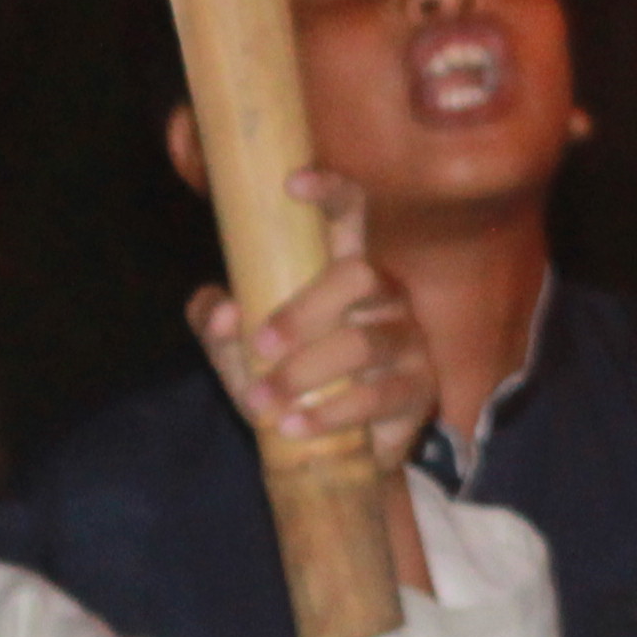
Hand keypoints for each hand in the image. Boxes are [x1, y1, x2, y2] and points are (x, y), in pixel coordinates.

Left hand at [189, 172, 436, 474]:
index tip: (292, 182)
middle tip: (261, 344)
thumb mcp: (241, 352)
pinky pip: (376, 396)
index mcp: (344, 271)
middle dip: (305, 309)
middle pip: (359, 276)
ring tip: (260, 403)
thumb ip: (218, 324)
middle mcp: (385, 296)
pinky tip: (293, 426)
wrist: (340, 454)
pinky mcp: (417, 391)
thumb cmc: (291, 382)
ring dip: (305, 373)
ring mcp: (408, 341)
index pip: (351, 215)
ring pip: (363, 342)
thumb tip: (227, 311)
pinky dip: (328, 413)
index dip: (330, 191)